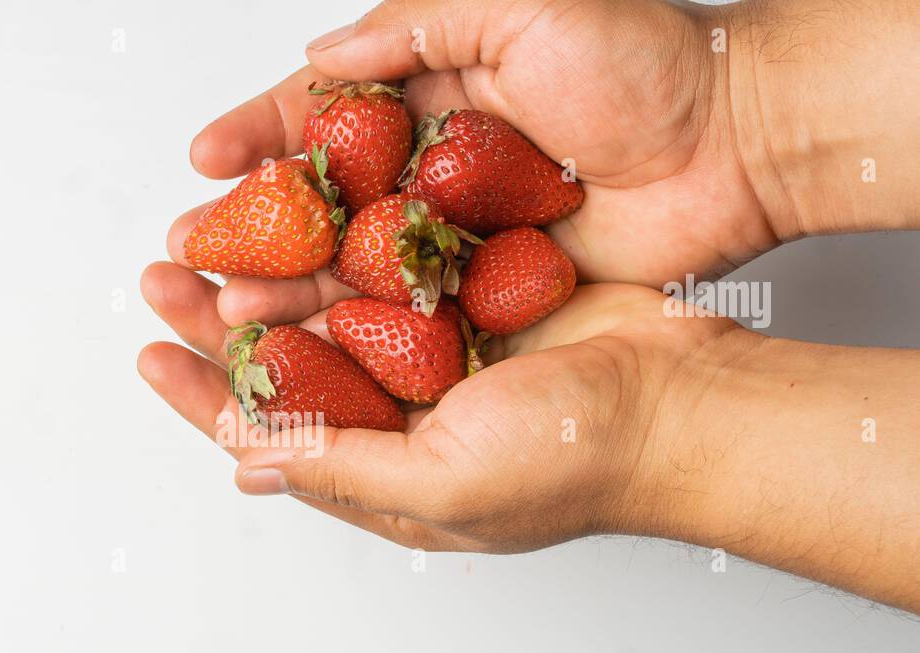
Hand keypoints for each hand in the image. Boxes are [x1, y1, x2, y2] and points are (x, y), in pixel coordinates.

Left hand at [141, 265, 919, 611]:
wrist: (678, 400)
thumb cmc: (573, 461)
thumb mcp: (439, 485)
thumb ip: (338, 467)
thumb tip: (244, 460)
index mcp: (383, 476)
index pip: (266, 437)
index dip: (202, 399)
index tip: (149, 356)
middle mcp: (400, 420)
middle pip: (283, 366)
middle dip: (215, 326)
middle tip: (162, 278)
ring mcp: (434, 359)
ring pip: (325, 311)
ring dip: (267, 276)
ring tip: (209, 238)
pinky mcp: (468, 305)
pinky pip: (386, 273)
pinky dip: (342, 250)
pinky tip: (303, 223)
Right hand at [176, 0, 775, 300]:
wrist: (736, 145)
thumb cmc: (645, 66)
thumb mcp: (522, 5)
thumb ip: (414, 28)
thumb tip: (322, 57)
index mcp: (434, 92)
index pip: (322, 115)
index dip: (259, 135)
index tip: (205, 159)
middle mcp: (435, 166)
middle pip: (323, 201)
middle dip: (253, 226)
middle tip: (190, 251)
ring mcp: (461, 233)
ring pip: (355, 265)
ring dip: (289, 287)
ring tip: (229, 308)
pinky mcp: (492, 288)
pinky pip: (415, 312)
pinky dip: (363, 329)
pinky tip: (313, 344)